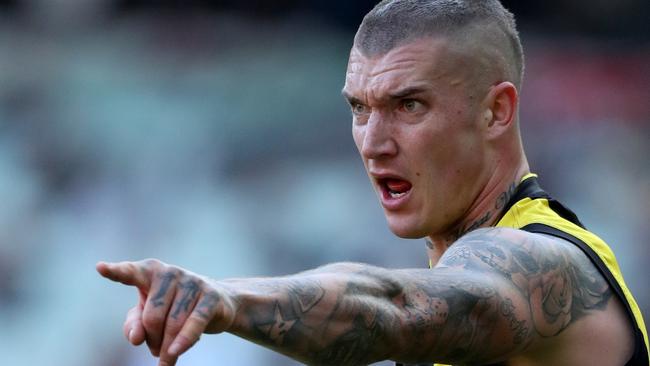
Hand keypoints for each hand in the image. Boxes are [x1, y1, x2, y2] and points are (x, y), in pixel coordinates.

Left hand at [96, 259, 236, 365]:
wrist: (217, 302)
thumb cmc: (174, 307)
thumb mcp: (148, 315)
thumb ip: (134, 325)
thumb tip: (136, 338)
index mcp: (150, 273)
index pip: (131, 273)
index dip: (116, 272)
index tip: (100, 268)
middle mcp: (171, 273)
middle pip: (152, 317)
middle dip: (152, 339)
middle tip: (155, 350)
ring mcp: (193, 282)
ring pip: (173, 324)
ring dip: (168, 348)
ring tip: (167, 358)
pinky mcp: (211, 296)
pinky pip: (194, 323)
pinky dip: (183, 341)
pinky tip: (174, 354)